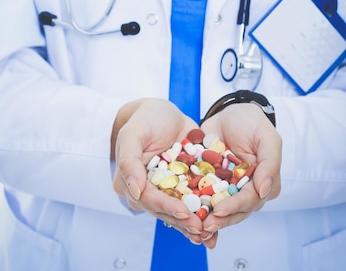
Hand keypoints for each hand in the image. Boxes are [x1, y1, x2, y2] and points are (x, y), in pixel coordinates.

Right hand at [113, 98, 210, 242]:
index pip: (148, 198)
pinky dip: (204, 212)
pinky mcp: (184, 184)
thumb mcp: (133, 133)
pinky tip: (216, 225)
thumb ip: (129, 161)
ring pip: (179, 211)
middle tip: (201, 229)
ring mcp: (167, 188)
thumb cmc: (145, 119)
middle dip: (183, 220)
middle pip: (165, 210)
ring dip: (193, 224)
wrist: (164, 112)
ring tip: (210, 234)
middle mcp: (148, 189)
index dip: (166, 207)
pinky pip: (193, 200)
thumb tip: (134, 190)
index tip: (183, 213)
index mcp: (132, 180)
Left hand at [200, 103, 281, 239]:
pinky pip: (199, 194)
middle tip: (204, 226)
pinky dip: (192, 205)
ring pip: (216, 207)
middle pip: (233, 210)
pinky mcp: (207, 180)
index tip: (220, 210)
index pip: (249, 200)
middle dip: (219, 219)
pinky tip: (181, 213)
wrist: (229, 112)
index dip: (235, 207)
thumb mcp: (267, 138)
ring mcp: (224, 186)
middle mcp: (243, 189)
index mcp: (261, 183)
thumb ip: (270, 163)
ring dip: (205, 218)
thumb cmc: (252, 124)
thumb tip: (264, 190)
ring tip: (193, 226)